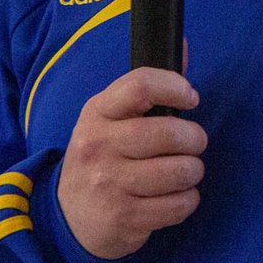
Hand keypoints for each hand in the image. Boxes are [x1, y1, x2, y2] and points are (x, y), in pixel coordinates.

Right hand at [56, 67, 206, 259]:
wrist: (68, 216)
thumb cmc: (101, 157)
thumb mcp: (110, 118)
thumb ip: (149, 87)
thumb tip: (182, 44)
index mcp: (97, 112)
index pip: (141, 85)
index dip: (176, 87)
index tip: (191, 98)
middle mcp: (99, 146)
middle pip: (169, 133)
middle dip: (195, 139)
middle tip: (193, 143)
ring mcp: (109, 184)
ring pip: (180, 171)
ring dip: (193, 171)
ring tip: (184, 171)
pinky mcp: (124, 218)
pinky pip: (179, 205)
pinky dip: (187, 200)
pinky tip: (175, 196)